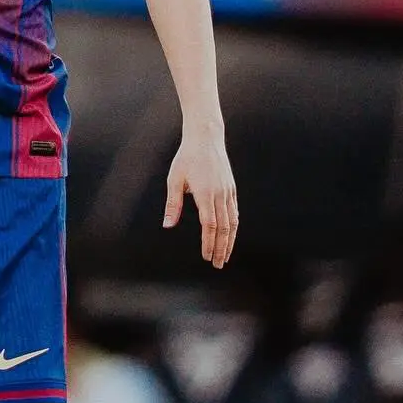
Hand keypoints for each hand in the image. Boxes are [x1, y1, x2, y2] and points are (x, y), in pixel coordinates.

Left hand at [163, 124, 237, 267]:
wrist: (206, 138)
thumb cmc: (186, 158)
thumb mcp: (174, 179)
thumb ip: (173, 204)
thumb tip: (167, 225)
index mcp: (206, 194)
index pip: (209, 225)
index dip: (209, 243)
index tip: (207, 257)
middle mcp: (220, 194)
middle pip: (224, 228)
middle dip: (221, 248)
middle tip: (218, 264)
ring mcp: (228, 191)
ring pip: (233, 222)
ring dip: (230, 241)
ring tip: (226, 255)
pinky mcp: (231, 188)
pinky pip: (235, 212)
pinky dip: (233, 226)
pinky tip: (230, 235)